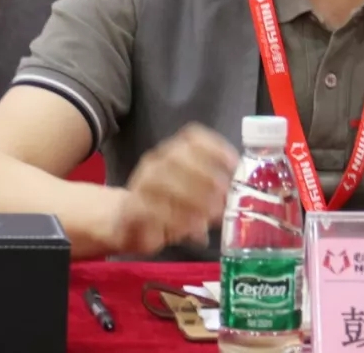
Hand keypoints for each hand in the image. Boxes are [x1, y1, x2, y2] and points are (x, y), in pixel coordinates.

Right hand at [112, 123, 238, 255]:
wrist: (126, 222)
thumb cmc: (168, 205)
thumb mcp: (193, 195)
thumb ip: (213, 191)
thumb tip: (236, 197)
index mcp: (173, 151)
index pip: (193, 137)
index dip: (215, 147)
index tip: (234, 164)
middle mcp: (156, 160)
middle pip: (179, 157)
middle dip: (206, 174)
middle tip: (225, 195)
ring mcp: (141, 182)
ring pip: (164, 179)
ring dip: (192, 197)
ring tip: (213, 214)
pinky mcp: (132, 207)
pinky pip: (151, 207)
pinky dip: (175, 217)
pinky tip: (192, 227)